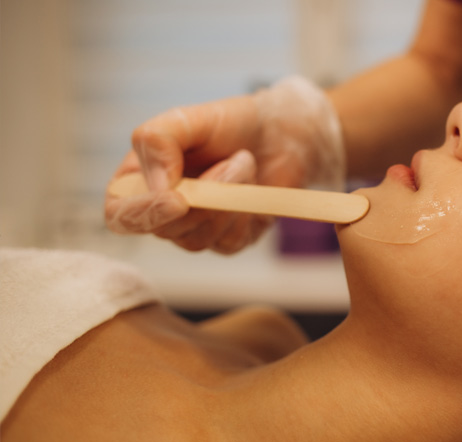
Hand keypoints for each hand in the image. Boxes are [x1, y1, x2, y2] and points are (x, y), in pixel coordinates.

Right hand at [104, 77, 344, 253]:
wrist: (279, 133)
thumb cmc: (229, 123)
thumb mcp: (186, 118)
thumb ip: (157, 141)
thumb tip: (159, 187)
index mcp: (136, 181)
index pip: (119, 215)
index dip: (143, 214)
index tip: (178, 200)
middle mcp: (160, 212)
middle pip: (164, 230)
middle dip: (206, 196)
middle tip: (235, 159)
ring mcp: (193, 230)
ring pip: (198, 238)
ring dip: (230, 198)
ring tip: (244, 162)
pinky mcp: (226, 241)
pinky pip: (229, 242)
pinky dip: (246, 211)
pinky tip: (252, 186)